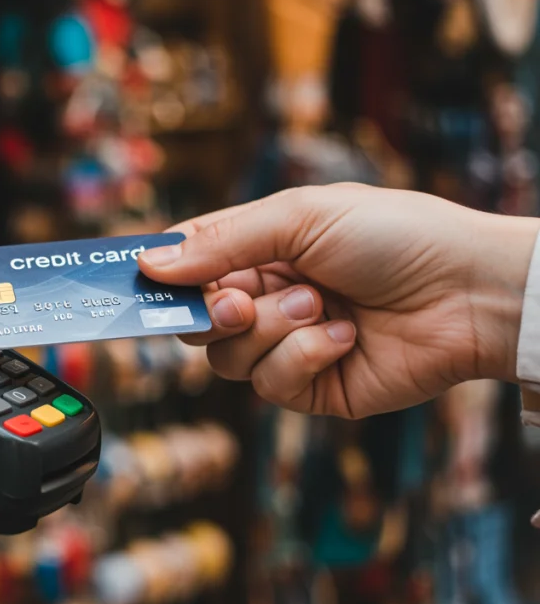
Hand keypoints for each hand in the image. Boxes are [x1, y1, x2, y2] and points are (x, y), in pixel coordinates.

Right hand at [137, 183, 539, 418]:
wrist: (470, 291)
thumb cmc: (395, 236)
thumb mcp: (301, 217)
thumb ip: (221, 243)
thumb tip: (147, 265)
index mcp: (261, 249)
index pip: (189, 263)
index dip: (160, 274)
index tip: (132, 281)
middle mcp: (267, 298)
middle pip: (195, 320)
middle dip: (212, 312)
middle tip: (240, 303)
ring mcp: (288, 343)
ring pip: (228, 357)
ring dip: (272, 331)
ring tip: (322, 306)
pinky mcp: (313, 386)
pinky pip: (271, 385)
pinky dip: (304, 357)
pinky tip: (345, 337)